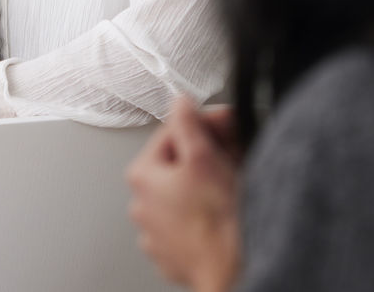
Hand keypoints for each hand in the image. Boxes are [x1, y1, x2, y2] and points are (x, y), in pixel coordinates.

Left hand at [126, 97, 241, 291]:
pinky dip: (203, 215)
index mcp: (142, 175)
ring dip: (204, 186)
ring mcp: (156, 232)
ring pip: (184, 194)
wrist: (230, 270)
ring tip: (228, 190)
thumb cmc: (216, 220)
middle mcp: (142, 204)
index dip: (203, 124)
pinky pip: (190, 222)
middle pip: (177, 164)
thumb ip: (187, 122)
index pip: (172, 132)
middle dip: (206, 156)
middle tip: (232, 157)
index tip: (224, 125)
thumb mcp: (203, 156)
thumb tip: (180, 103)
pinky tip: (220, 215)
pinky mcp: (173, 252)